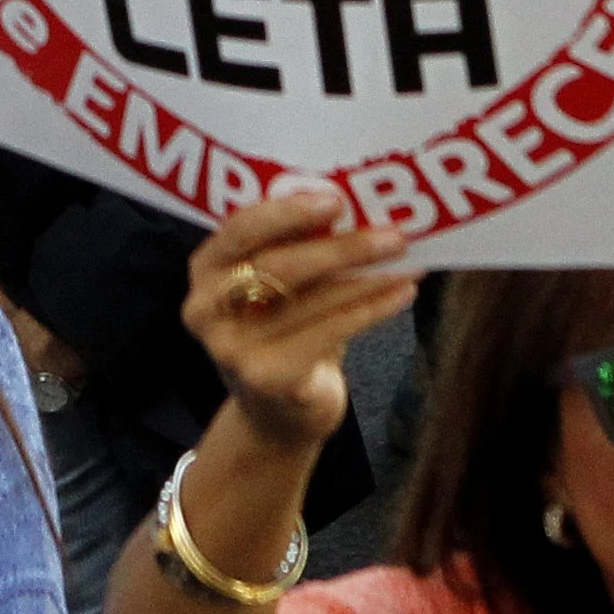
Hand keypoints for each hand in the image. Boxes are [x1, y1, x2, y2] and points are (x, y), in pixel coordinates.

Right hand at [182, 186, 414, 453]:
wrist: (277, 413)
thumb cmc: (283, 329)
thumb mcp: (276, 285)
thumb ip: (296, 245)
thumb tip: (358, 205)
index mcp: (205, 269)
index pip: (239, 229)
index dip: (287, 212)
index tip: (337, 200)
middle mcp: (206, 309)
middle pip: (278, 266)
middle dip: (341, 247)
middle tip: (392, 235)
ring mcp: (232, 349)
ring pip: (311, 301)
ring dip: (368, 279)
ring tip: (408, 262)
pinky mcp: (266, 379)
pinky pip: (329, 334)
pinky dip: (371, 310)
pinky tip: (402, 294)